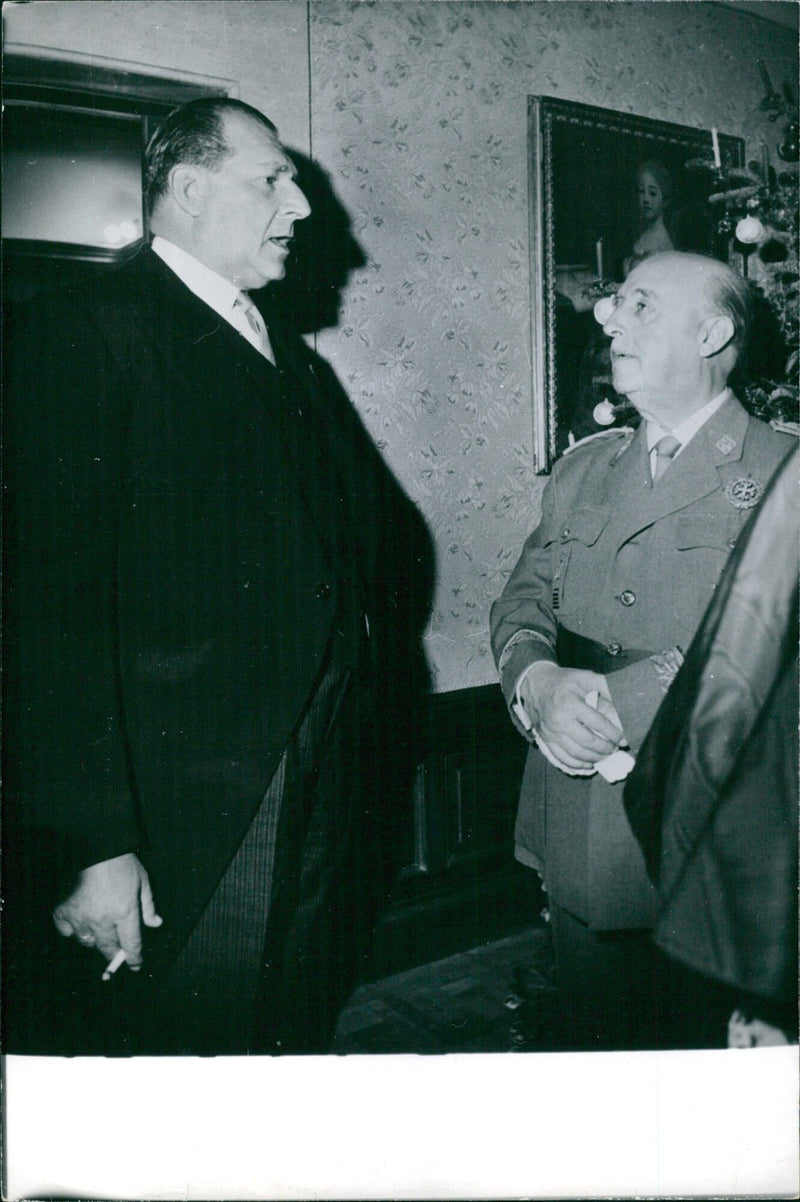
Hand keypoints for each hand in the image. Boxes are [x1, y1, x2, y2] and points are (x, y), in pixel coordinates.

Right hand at [53, 852, 161, 971]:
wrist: (96, 847)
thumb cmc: (122, 863)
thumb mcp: (143, 882)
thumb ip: (148, 906)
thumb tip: (155, 924)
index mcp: (125, 912)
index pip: (131, 944)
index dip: (134, 958)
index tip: (135, 965)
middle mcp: (102, 919)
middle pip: (108, 948)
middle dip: (114, 953)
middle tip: (116, 951)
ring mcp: (81, 916)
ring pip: (87, 942)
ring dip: (95, 940)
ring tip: (99, 929)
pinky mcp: (64, 911)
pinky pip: (67, 932)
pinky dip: (72, 930)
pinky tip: (79, 922)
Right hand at [520, 663, 623, 769]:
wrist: (535, 684)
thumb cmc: (563, 681)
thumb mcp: (584, 677)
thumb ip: (604, 686)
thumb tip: (623, 700)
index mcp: (570, 703)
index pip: (597, 723)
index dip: (614, 733)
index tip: (624, 739)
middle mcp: (559, 720)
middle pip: (588, 741)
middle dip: (606, 748)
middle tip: (615, 749)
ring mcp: (551, 732)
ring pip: (576, 753)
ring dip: (594, 758)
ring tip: (605, 755)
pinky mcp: (545, 739)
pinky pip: (562, 758)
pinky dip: (577, 764)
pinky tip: (589, 763)